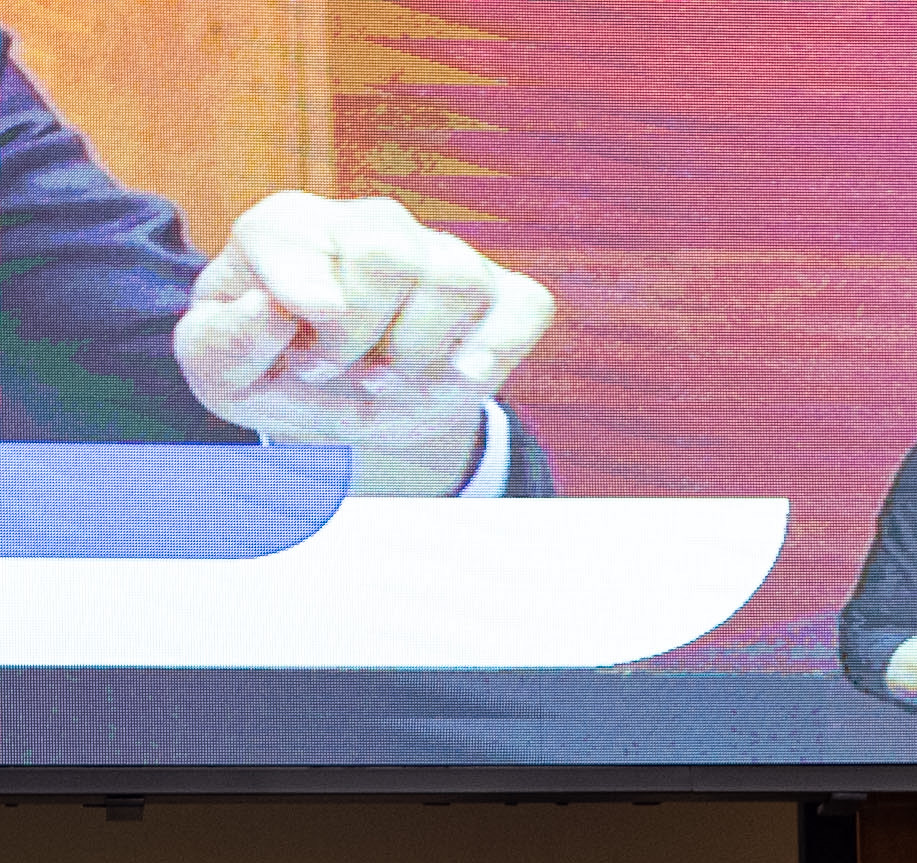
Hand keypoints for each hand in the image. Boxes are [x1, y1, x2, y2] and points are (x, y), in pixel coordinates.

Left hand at [173, 192, 554, 494]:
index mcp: (293, 228)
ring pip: (453, 277)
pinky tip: (460, 376)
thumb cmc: (279, 375)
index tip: (301, 358)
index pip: (295, 235)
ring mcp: (439, 257)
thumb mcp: (220, 375)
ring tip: (393, 376)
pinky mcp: (498, 298)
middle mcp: (371, 226)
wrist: (345, 409)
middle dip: (362, 338)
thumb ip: (222, 345)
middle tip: (345, 371)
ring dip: (420, 353)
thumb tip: (269, 310)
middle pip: (385, 254)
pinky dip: (497, 347)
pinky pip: (524, 304)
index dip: (303, 309)